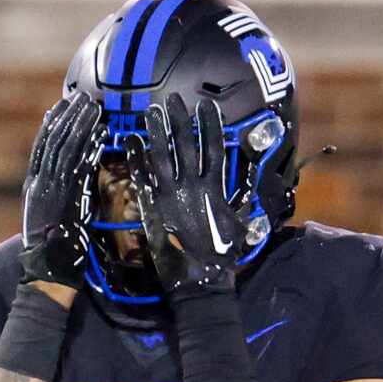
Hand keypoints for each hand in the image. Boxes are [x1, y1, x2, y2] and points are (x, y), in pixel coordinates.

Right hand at [19, 91, 102, 289]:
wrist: (47, 272)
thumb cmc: (52, 249)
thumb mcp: (48, 215)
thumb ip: (57, 194)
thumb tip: (73, 177)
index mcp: (33, 185)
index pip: (42, 146)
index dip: (53, 124)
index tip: (62, 106)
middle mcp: (40, 183)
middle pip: (54, 141)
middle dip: (69, 117)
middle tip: (82, 98)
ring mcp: (53, 190)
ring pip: (67, 149)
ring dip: (82, 126)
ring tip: (94, 108)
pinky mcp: (68, 199)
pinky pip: (81, 167)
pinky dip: (91, 149)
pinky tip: (102, 134)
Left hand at [129, 94, 241, 300]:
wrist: (200, 281)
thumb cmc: (222, 256)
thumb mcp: (240, 225)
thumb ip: (242, 199)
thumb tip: (253, 180)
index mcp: (214, 191)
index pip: (213, 150)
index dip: (210, 127)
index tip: (206, 106)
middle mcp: (191, 189)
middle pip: (185, 147)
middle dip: (180, 122)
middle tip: (173, 99)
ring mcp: (170, 198)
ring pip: (162, 158)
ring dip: (156, 133)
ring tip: (150, 111)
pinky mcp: (153, 210)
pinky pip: (142, 179)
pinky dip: (136, 159)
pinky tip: (129, 141)